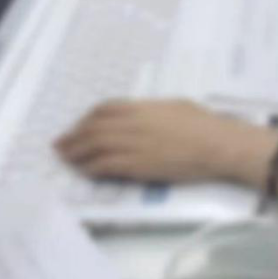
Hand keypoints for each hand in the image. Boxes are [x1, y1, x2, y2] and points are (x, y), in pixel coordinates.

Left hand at [55, 100, 271, 183]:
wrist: (217, 144)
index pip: (104, 109)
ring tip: (66, 159)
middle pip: (93, 129)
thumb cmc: (204, 124)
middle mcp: (132, 123)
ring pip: (94, 147)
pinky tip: (85, 171)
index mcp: (142, 106)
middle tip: (60, 145)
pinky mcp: (137, 165)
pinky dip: (91, 168)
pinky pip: (105, 166)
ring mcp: (133, 144)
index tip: (78, 126)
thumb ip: (153, 110)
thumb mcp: (175, 106)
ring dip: (76, 153)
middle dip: (73, 137)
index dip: (86, 118)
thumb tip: (143, 115)